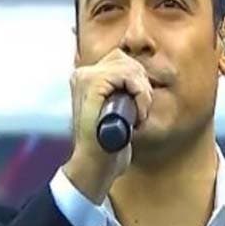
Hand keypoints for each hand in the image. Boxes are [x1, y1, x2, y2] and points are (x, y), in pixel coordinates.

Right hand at [62, 49, 153, 203]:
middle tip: (141, 111)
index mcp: (85, 79)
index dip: (137, 81)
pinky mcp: (92, 84)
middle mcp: (82, 75)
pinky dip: (139, 94)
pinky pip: (127, 75)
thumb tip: (141, 78)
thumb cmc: (107, 145)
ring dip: (142, 92)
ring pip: (129, 66)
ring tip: (138, 115)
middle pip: (125, 60)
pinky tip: (137, 115)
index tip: (140, 106)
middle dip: (142, 85)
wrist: (95, 165)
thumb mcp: (116, 113)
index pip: (120, 61)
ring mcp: (85, 78)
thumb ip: (122, 93)